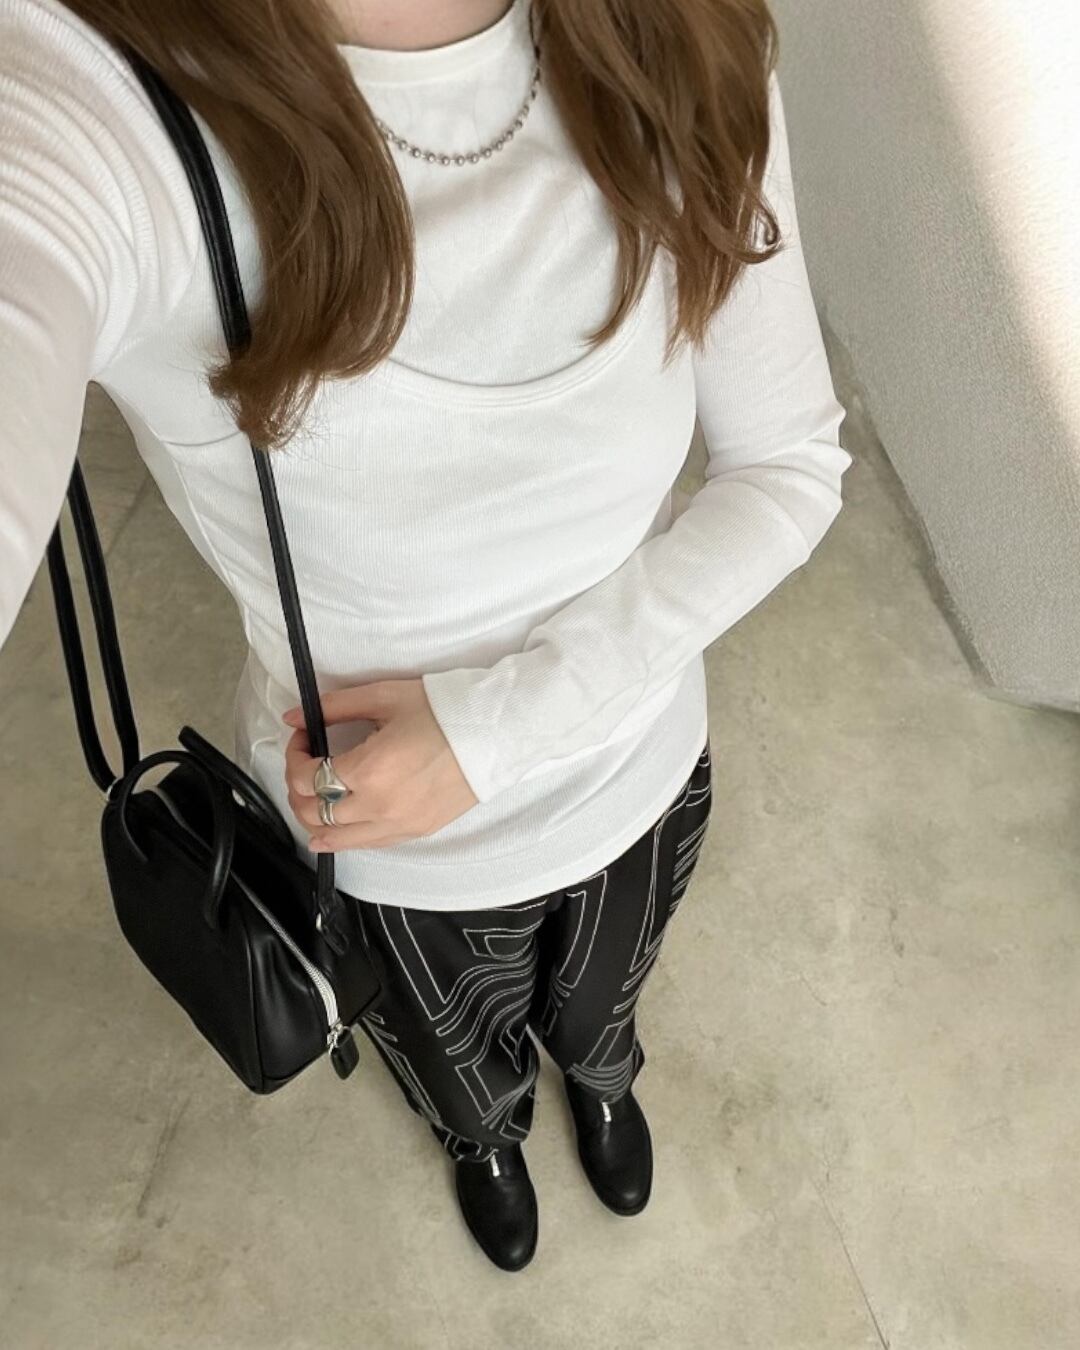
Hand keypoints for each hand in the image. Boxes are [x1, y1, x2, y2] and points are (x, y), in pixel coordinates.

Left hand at [281, 678, 478, 851]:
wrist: (495, 732)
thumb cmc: (444, 710)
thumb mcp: (384, 697)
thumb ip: (334, 707)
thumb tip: (293, 715)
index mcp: (369, 769)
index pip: (305, 776)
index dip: (294, 754)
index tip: (304, 735)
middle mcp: (378, 805)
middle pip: (312, 811)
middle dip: (296, 786)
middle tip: (304, 762)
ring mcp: (398, 824)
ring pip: (334, 837)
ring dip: (312, 817)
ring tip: (310, 795)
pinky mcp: (415, 831)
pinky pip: (366, 844)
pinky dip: (339, 841)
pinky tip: (326, 837)